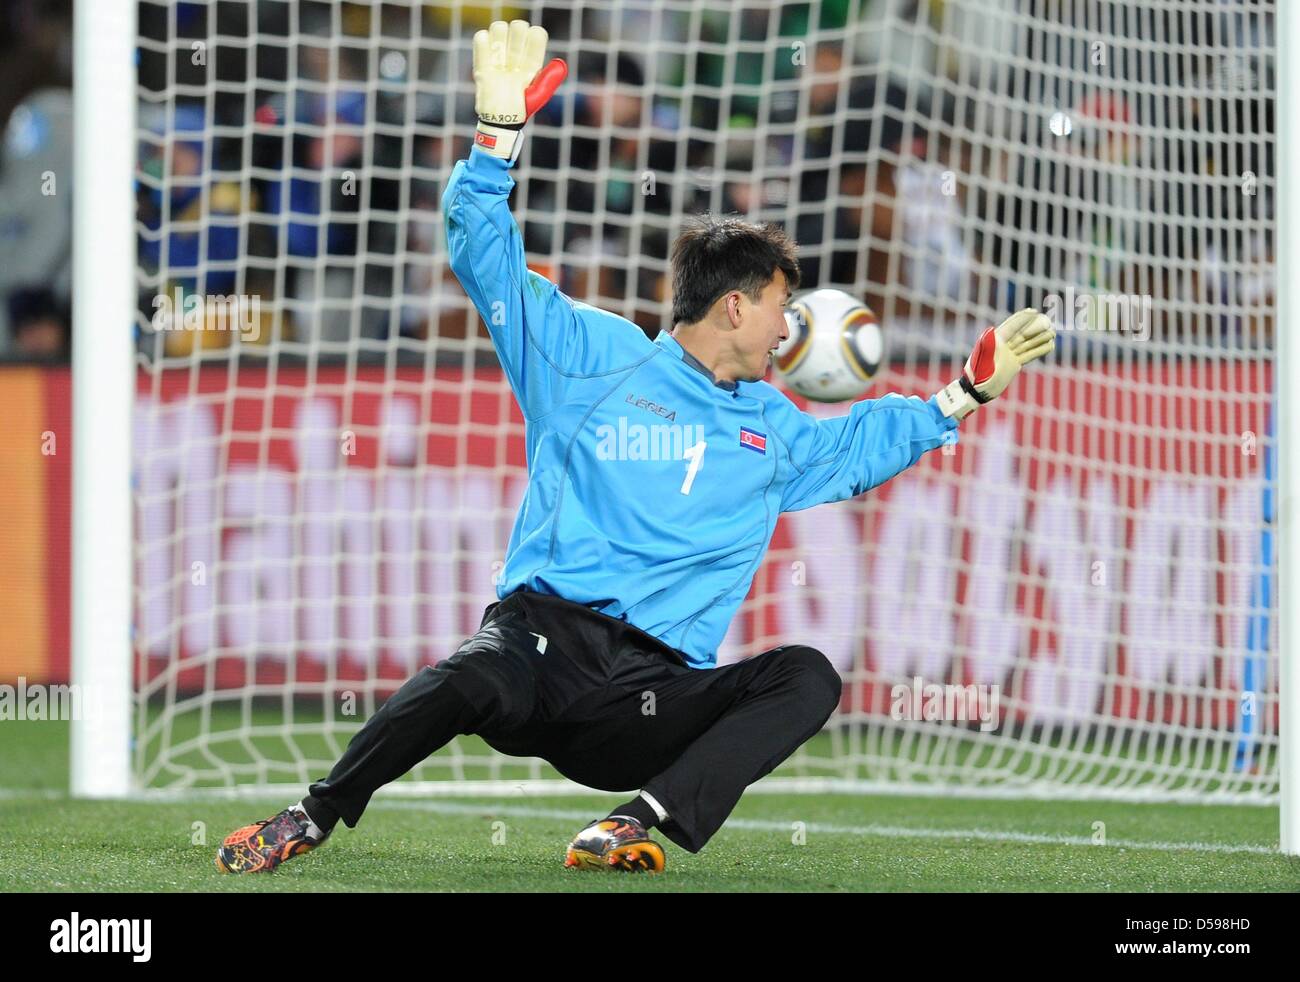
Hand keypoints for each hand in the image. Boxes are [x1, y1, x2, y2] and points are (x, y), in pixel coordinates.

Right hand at [472, 19, 566, 161]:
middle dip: (517, 32)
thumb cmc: (521, 110)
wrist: (499, 122)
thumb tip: (560, 62)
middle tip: (513, 51)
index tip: (531, 48)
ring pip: (499, 28)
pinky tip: (487, 52)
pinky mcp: (483, 63)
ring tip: (498, 51)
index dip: (535, 36)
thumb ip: (549, 79)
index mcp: (531, 63)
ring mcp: (499, 59)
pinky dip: (483, 40)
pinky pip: (481, 39)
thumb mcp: (538, 95)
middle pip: (518, 26)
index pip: (536, 36)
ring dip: (499, 34)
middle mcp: (516, 57)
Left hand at [934, 308, 1054, 419]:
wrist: (977, 391)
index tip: (1034, 311)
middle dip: (1035, 327)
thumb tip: (991, 330)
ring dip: (1040, 338)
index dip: (1022, 318)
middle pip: (1022, 333)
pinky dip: (1039, 350)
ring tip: (1052, 333)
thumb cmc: (977, 374)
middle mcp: (1003, 346)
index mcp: (995, 341)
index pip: (1012, 326)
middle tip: (1049, 322)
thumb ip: (986, 345)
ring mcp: (1009, 355)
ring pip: (1027, 344)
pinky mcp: (1013, 364)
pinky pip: (1028, 355)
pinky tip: (1050, 346)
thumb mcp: (981, 359)